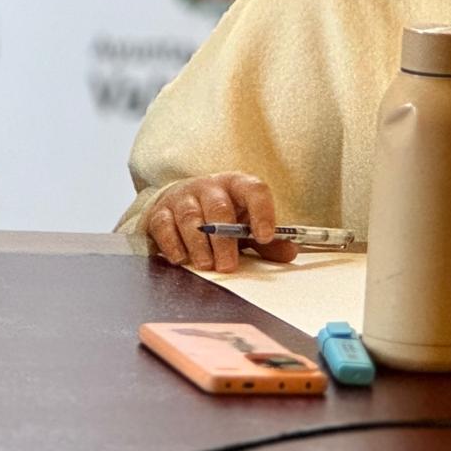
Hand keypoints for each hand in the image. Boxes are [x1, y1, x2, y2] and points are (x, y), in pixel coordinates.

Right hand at [143, 172, 298, 272]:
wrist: (182, 202)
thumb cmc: (222, 215)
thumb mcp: (246, 224)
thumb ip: (267, 240)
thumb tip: (290, 253)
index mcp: (238, 185)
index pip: (255, 190)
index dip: (262, 212)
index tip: (265, 237)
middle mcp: (210, 186)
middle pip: (219, 208)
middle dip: (224, 240)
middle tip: (228, 265)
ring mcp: (183, 196)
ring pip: (191, 218)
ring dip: (199, 245)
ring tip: (206, 265)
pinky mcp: (160, 211)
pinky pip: (164, 226)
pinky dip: (172, 244)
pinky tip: (181, 259)